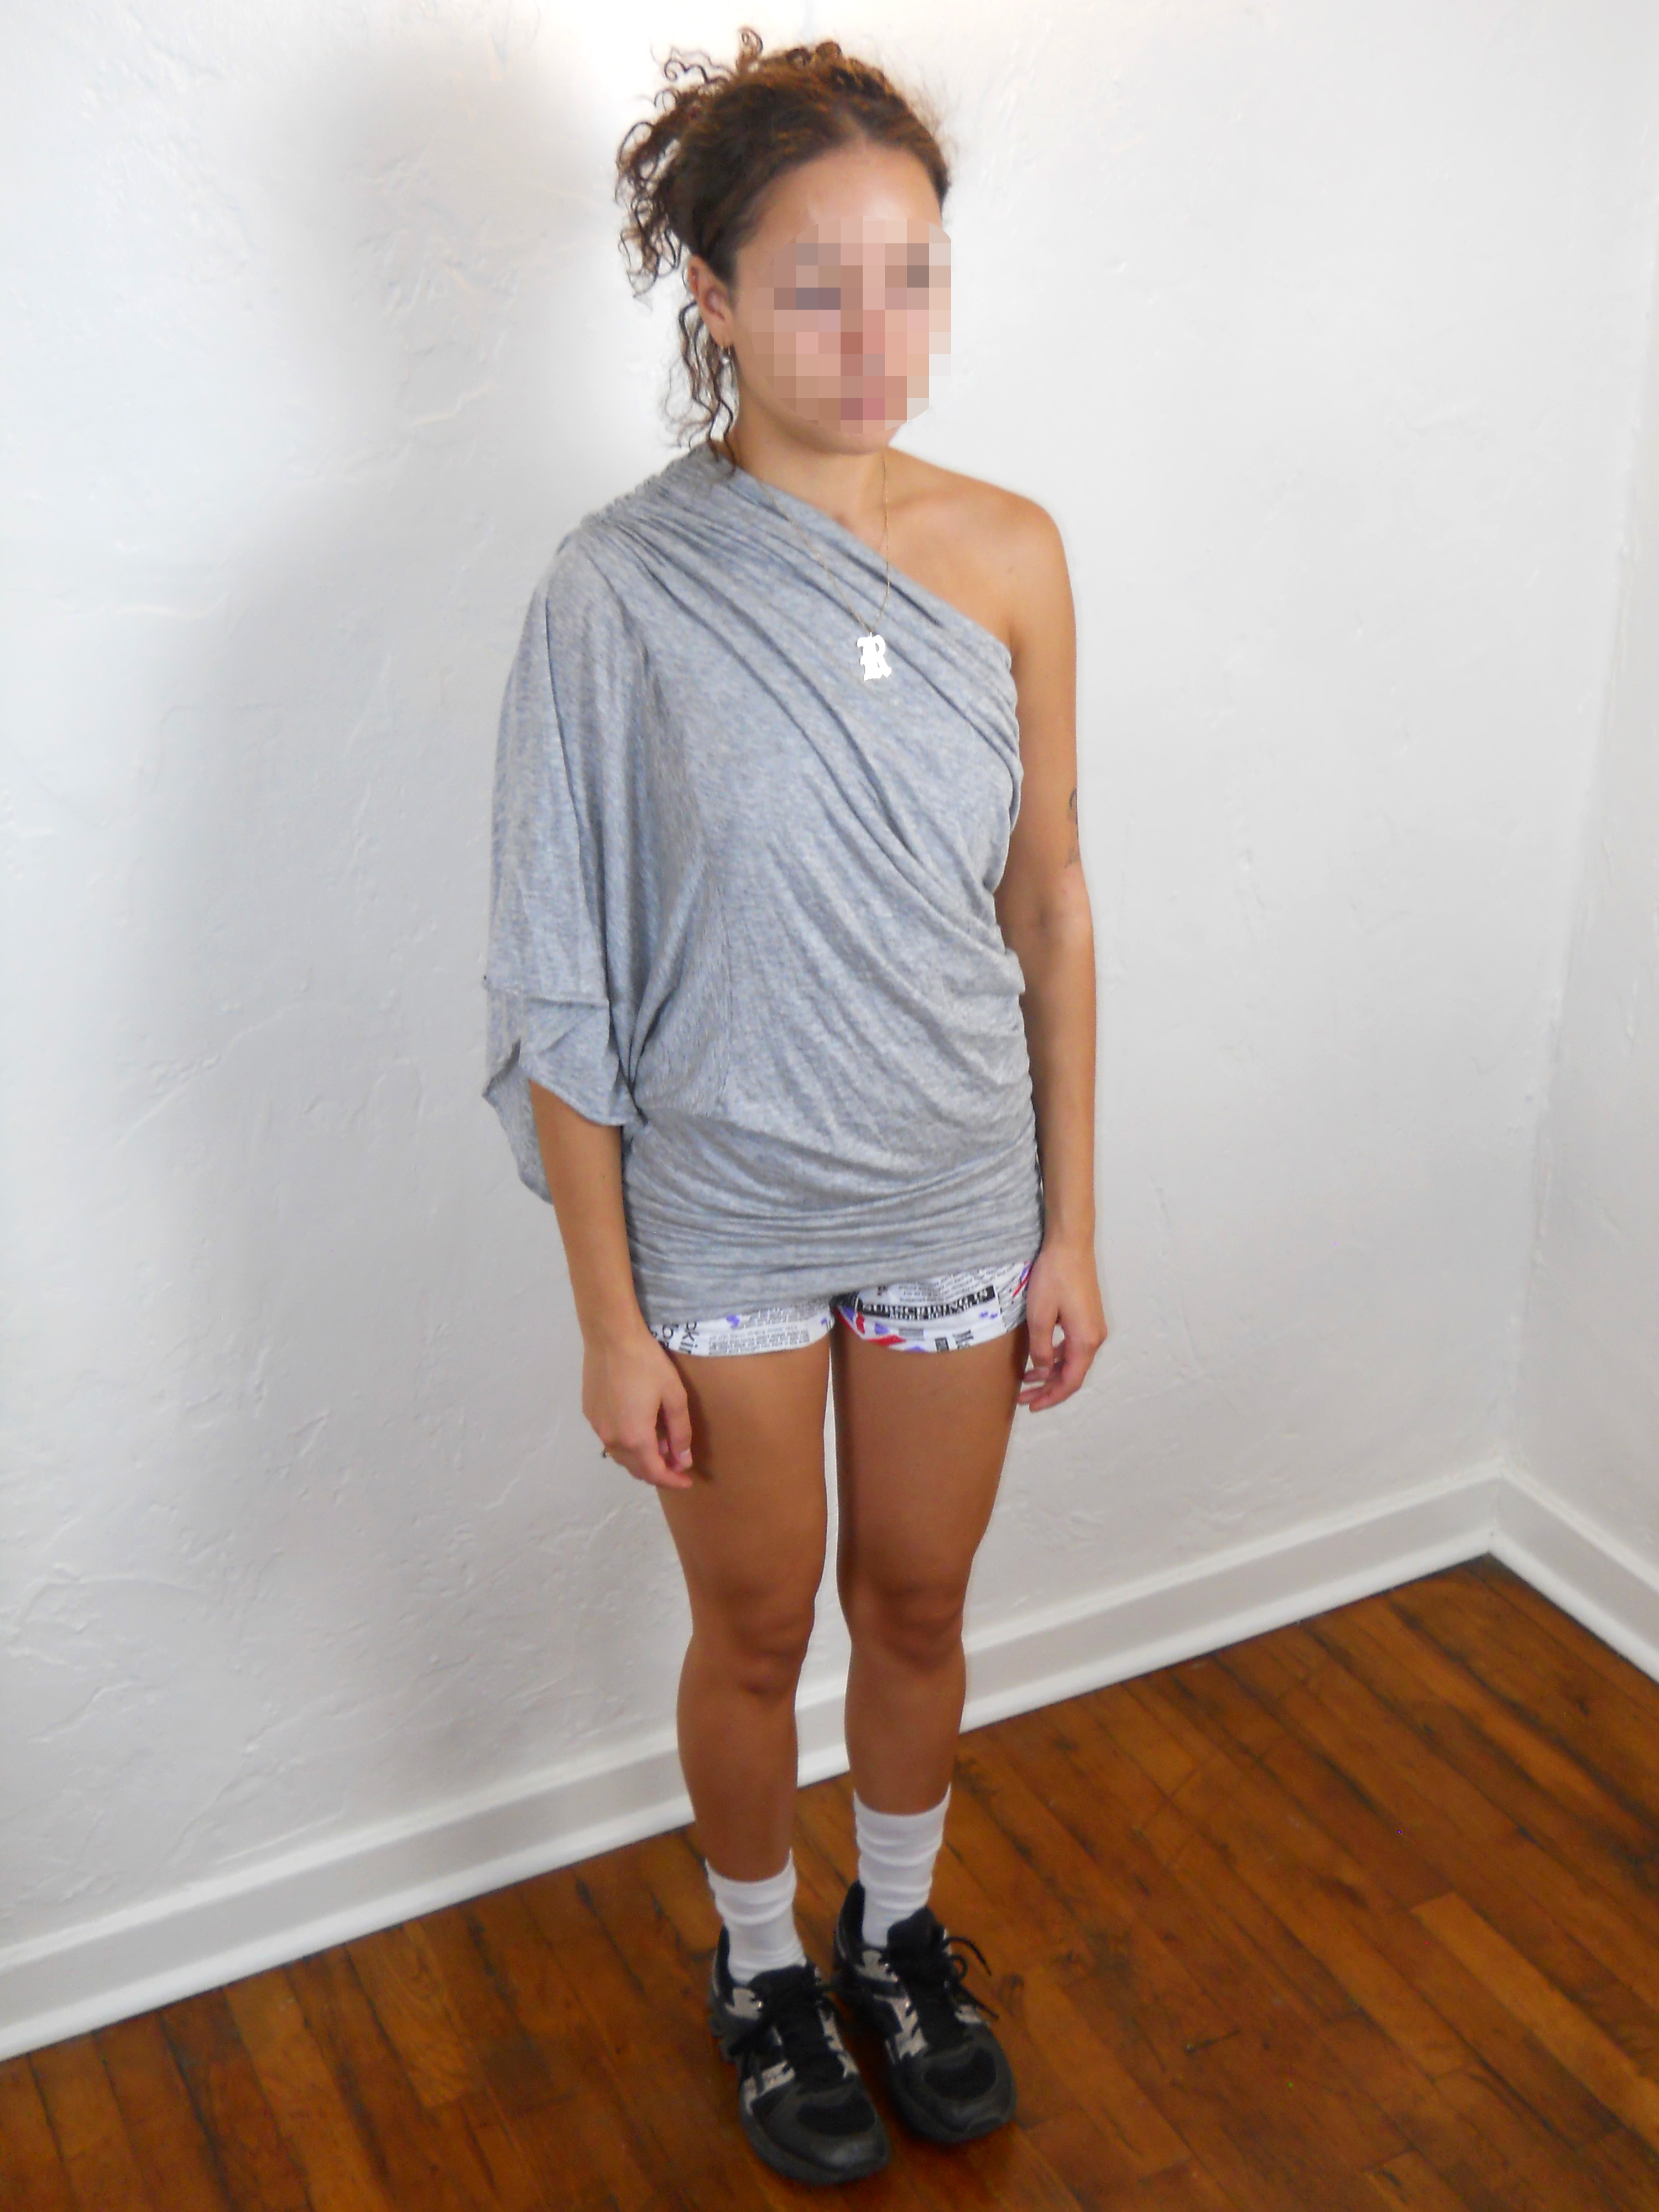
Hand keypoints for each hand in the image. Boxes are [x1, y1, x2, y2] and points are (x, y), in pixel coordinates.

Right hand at [583, 1326, 696, 1488]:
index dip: (673, 1480)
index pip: (655, 1473)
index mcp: (635, 1438)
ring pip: (621, 1456)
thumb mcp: (674, 1397)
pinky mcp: (590, 1414)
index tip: (687, 1480)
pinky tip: (639, 1428)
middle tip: (677, 1464)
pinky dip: (627, 1444)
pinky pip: (611, 1439)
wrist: (611, 1337)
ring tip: (661, 1446)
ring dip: (642, 1458)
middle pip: (636, 1469)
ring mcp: (597, 1427)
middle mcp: (612, 1439)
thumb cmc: (647, 1364)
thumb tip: (683, 1460)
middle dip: (658, 1471)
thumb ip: (680, 1433)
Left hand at [1019, 1235, 1106, 1410]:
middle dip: (1048, 1388)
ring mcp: (1093, 1326)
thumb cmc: (1054, 1277)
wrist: (1070, 1244)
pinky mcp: (1087, 1316)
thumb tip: (1042, 1370)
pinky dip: (1056, 1356)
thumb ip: (1040, 1349)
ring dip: (1050, 1372)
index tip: (1032, 1405)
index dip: (1051, 1397)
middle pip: (1072, 1374)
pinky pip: (1073, 1346)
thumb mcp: (1039, 1316)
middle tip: (1024, 1397)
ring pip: (1072, 1360)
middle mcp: (1094, 1337)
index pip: (1070, 1381)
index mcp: (1086, 1341)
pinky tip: (1039, 1357)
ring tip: (1026, 1380)